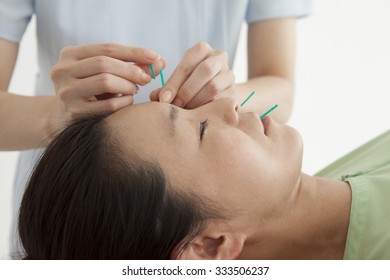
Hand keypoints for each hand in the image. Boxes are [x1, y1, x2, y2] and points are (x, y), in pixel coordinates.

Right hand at [51, 43, 165, 120]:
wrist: (64, 119)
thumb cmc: (91, 92)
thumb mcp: (106, 74)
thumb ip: (130, 67)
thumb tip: (161, 62)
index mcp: (69, 55)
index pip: (107, 48)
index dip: (134, 52)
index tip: (156, 56)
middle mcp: (62, 70)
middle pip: (104, 63)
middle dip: (131, 70)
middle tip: (147, 78)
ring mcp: (66, 91)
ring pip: (105, 81)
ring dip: (127, 85)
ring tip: (134, 90)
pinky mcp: (73, 112)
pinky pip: (107, 105)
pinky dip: (123, 102)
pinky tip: (127, 102)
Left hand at [149, 42, 234, 108]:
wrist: (220, 91)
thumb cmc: (193, 83)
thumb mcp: (180, 80)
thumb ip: (168, 87)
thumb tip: (154, 97)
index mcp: (202, 50)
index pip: (187, 63)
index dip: (174, 82)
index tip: (163, 98)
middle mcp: (219, 57)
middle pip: (205, 70)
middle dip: (187, 90)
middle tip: (175, 105)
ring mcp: (229, 74)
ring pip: (214, 86)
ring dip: (196, 101)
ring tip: (184, 111)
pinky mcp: (234, 91)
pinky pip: (220, 100)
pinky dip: (205, 108)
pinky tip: (196, 114)